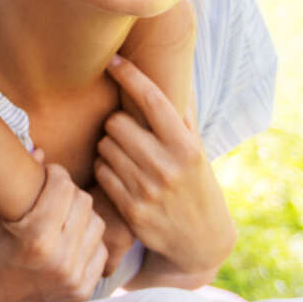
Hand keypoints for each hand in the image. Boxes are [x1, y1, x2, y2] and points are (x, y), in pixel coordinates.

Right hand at [0, 163, 106, 301]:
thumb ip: (22, 185)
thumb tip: (41, 149)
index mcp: (36, 236)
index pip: (63, 187)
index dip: (57, 173)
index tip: (48, 173)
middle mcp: (60, 257)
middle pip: (84, 202)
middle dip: (70, 191)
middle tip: (56, 192)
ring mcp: (75, 277)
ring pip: (97, 225)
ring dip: (83, 216)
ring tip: (64, 216)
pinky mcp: (83, 291)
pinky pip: (100, 252)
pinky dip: (89, 241)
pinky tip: (70, 240)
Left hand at [97, 56, 234, 277]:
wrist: (202, 241)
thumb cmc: (196, 186)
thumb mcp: (197, 153)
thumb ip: (181, 119)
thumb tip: (173, 76)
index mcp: (187, 146)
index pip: (153, 100)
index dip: (130, 75)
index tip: (113, 60)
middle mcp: (168, 166)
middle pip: (116, 123)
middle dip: (117, 126)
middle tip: (128, 136)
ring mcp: (148, 189)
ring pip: (104, 147)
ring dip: (109, 148)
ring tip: (127, 158)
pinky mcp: (131, 209)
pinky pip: (101, 172)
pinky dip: (105, 170)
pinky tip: (120, 176)